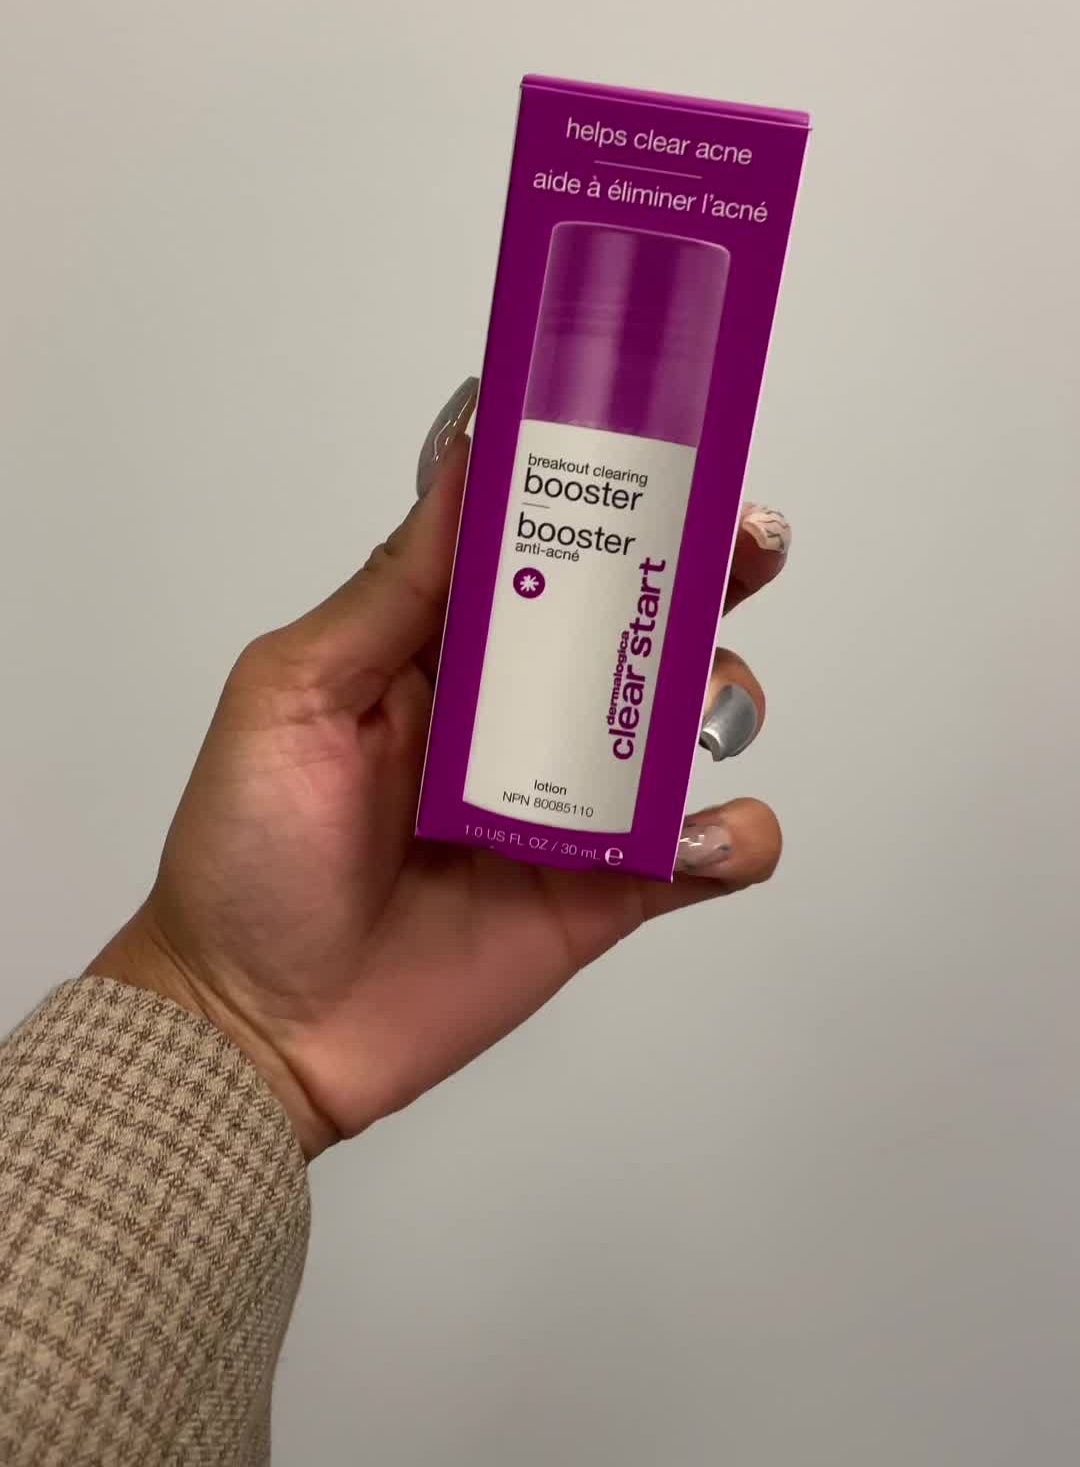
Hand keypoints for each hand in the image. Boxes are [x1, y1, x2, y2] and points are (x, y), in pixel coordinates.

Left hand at [90, 380, 789, 1158]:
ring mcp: (569, 803)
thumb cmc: (245, 854)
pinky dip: (735, 837)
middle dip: (708, 573)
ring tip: (705, 709)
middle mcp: (518, 712)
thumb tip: (464, 458)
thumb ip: (393, 586)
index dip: (613, 499)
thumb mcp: (295, 691)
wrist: (256, 1027)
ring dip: (725, 695)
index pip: (549, 550)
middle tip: (748, 542)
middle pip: (640, 621)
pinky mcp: (602, 893)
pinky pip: (701, 854)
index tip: (670, 451)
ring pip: (687, 722)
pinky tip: (705, 832)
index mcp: (446, 650)